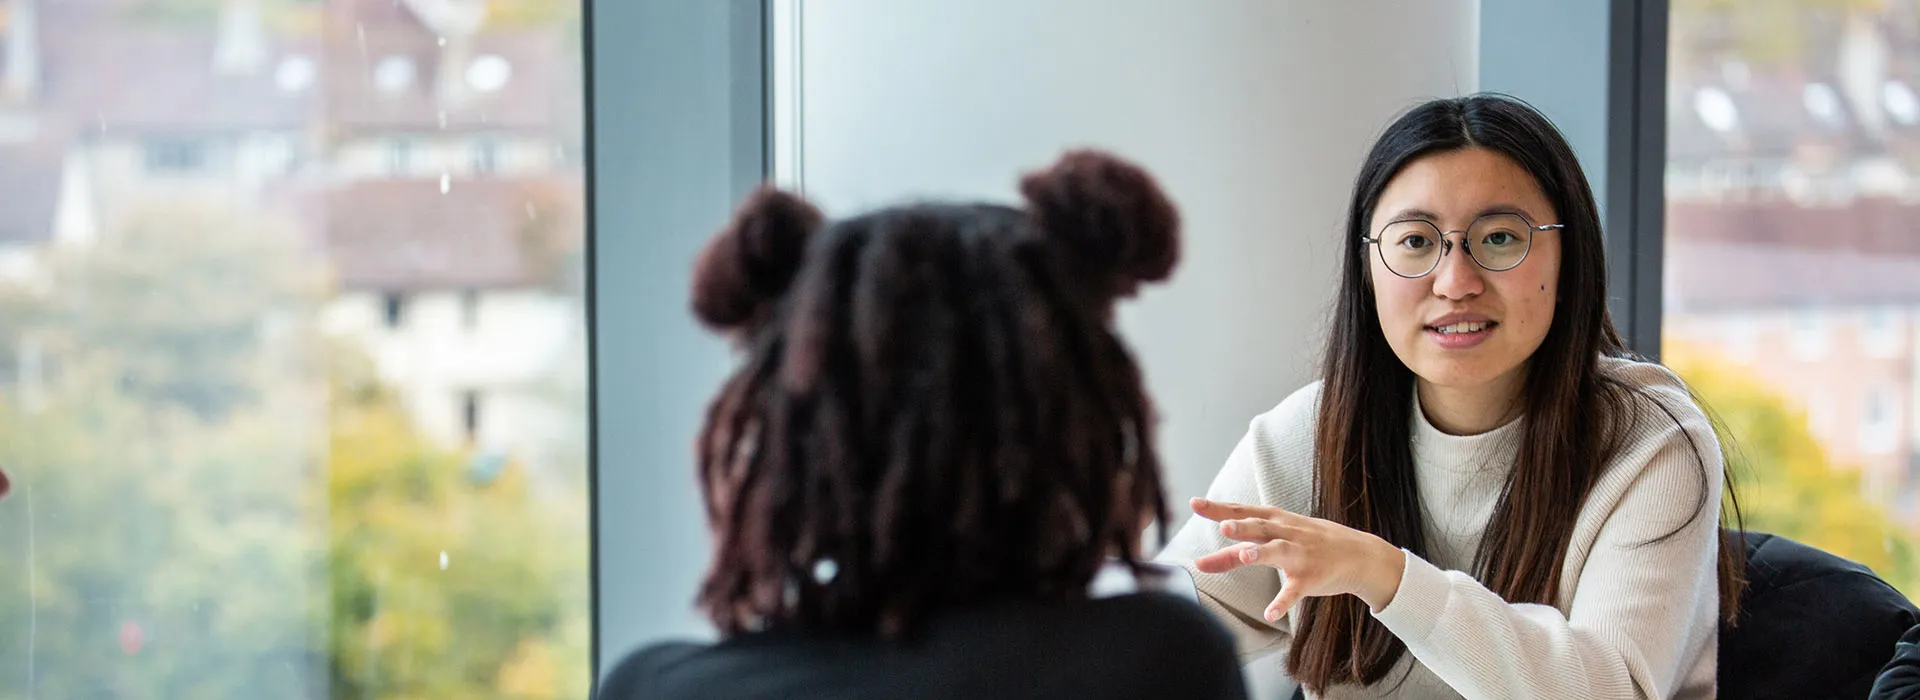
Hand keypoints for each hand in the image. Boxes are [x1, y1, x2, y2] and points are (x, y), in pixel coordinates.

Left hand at [1190, 497, 1405, 620]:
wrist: (1359, 555)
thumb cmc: (1311, 542)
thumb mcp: (1280, 535)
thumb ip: (1242, 546)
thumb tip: (1205, 556)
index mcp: (1277, 521)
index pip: (1243, 511)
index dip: (1219, 508)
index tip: (1194, 503)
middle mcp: (1287, 535)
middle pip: (1260, 528)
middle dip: (1242, 527)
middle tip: (1222, 527)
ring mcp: (1301, 556)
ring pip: (1279, 552)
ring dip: (1262, 552)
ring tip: (1245, 556)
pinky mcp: (1312, 578)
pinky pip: (1295, 591)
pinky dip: (1282, 602)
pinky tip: (1269, 612)